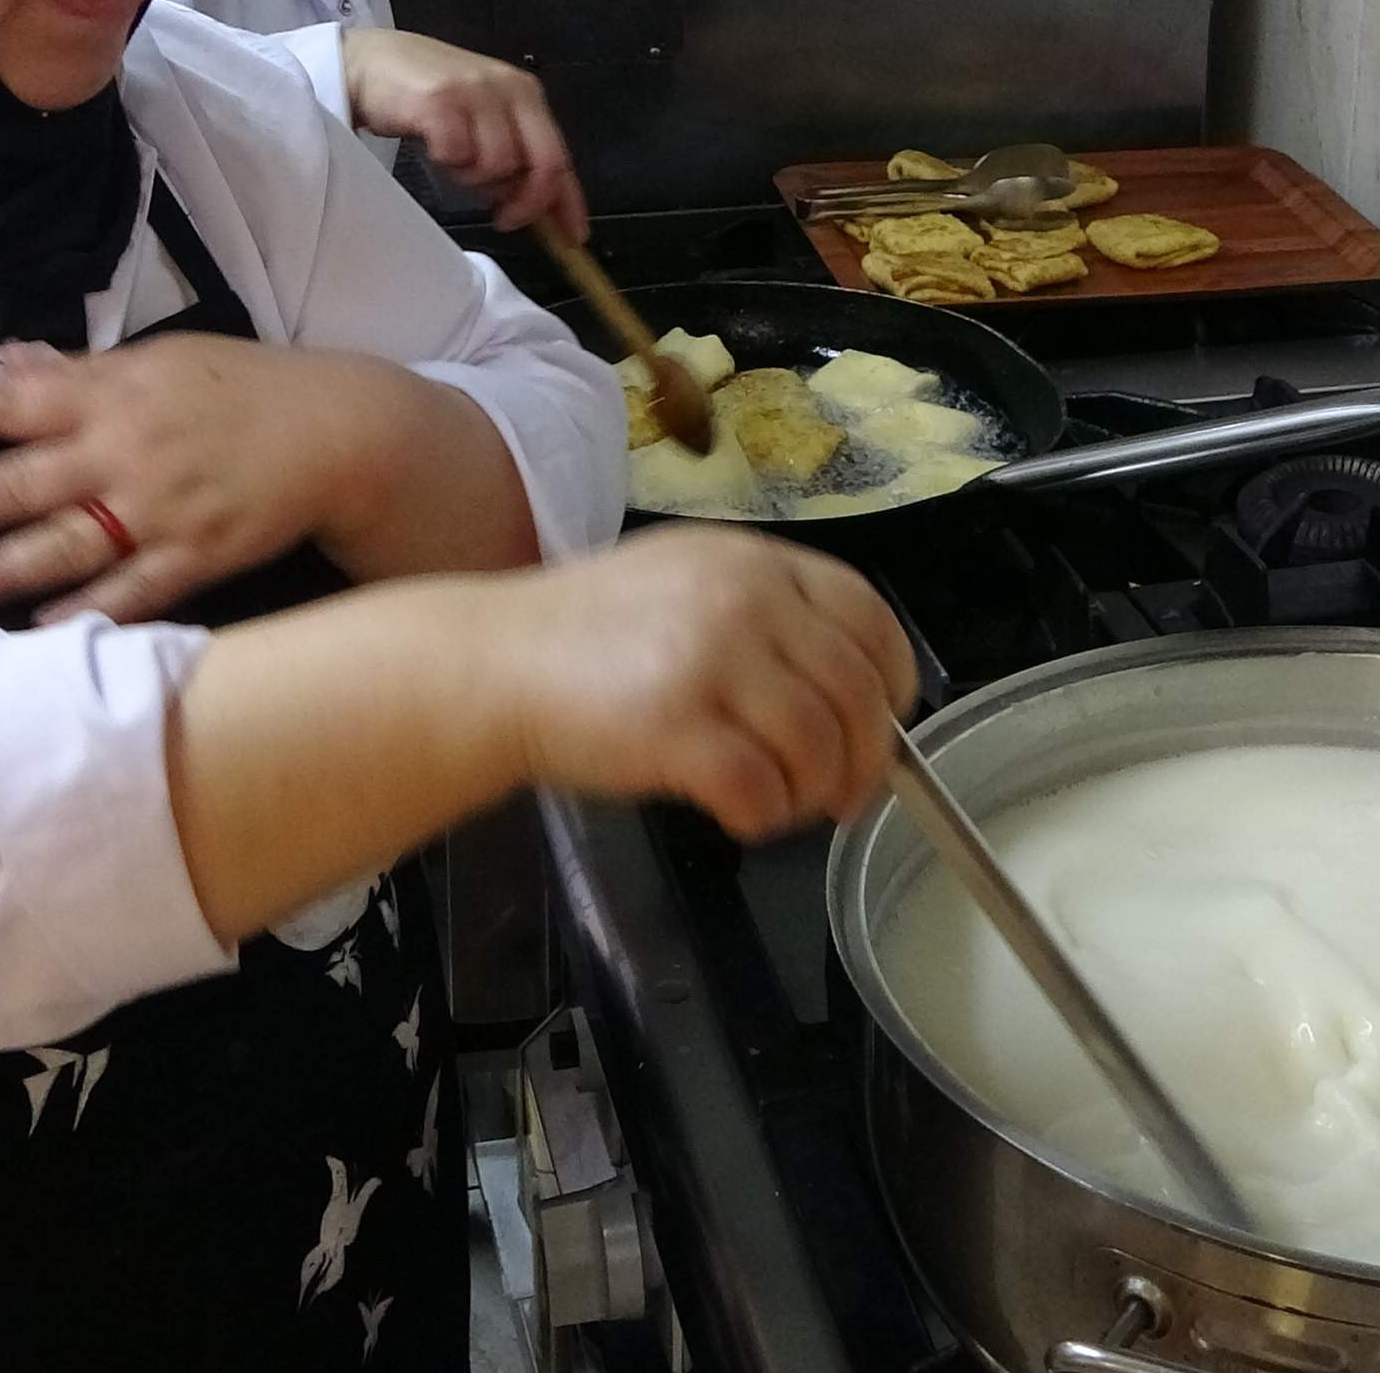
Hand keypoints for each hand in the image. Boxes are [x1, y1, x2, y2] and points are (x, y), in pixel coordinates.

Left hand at [0, 338, 413, 622]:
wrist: (340, 431)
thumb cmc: (244, 387)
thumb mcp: (162, 361)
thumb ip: (79, 369)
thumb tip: (3, 358)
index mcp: (114, 394)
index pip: (18, 396)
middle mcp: (128, 451)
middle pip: (28, 478)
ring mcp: (161, 510)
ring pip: (69, 542)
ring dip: (5, 566)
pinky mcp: (196, 556)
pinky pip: (134, 591)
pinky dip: (90, 612)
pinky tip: (42, 633)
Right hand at [340, 28, 587, 240]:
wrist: (370, 61)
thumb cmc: (428, 97)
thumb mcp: (483, 120)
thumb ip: (512, 153)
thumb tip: (533, 204)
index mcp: (526, 94)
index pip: (560, 155)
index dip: (569, 201)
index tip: (573, 237)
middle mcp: (509, 89)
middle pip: (543, 163)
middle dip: (528, 202)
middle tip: (505, 218)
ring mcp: (476, 92)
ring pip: (498, 165)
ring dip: (475, 176)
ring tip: (454, 160)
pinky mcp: (440, 100)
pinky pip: (458, 154)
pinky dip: (447, 161)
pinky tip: (436, 146)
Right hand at [484, 526, 918, 841]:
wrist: (488, 665)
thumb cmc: (585, 638)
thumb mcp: (686, 584)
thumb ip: (767, 615)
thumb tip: (852, 694)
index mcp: (755, 561)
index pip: (869, 615)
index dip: (892, 682)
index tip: (883, 725)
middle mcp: (745, 599)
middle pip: (856, 691)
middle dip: (864, 759)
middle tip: (843, 797)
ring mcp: (711, 659)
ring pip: (818, 747)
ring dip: (810, 793)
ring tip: (779, 805)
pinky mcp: (675, 725)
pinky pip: (760, 790)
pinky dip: (762, 818)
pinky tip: (738, 817)